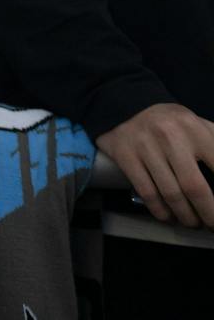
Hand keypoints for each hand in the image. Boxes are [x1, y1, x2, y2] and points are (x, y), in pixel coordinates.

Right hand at [97, 103, 213, 226]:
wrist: (125, 105)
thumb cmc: (172, 123)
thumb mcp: (199, 125)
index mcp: (194, 129)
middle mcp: (169, 136)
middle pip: (195, 188)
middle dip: (209, 214)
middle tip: (213, 225)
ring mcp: (145, 146)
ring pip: (170, 194)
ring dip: (186, 217)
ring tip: (193, 222)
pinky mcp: (125, 156)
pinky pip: (147, 192)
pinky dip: (161, 211)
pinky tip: (169, 216)